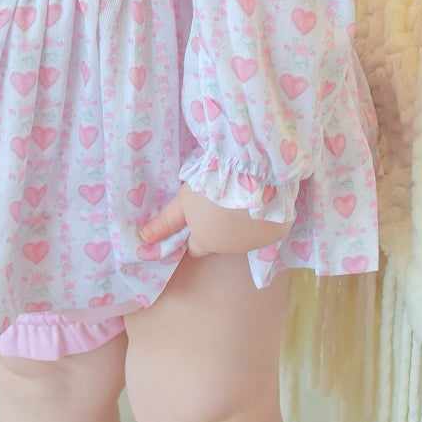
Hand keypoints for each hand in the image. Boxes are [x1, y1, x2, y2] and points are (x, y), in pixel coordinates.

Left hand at [138, 181, 290, 259]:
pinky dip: (263, 219)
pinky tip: (261, 201)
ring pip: (244, 237)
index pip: (196, 246)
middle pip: (221, 242)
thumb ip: (166, 221)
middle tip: (222, 201)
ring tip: (242, 198)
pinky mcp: (277, 232)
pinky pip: (267, 229)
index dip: (196, 231)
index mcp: (206, 242)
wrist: (251, 173)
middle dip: (220, 227)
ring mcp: (256, 242)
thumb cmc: (211, 186)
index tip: (200, 215)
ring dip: (242, 224)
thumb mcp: (184, 200)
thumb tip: (144, 239)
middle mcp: (231, 249)